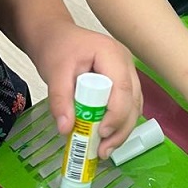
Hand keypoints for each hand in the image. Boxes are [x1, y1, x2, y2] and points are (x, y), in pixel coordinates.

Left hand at [31, 19, 141, 155]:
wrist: (55, 36)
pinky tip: (105, 139)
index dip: (116, 113)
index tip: (101, 133)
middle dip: (121, 129)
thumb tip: (66, 129)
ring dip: (122, 130)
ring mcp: (127, 73)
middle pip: (133, 101)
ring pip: (134, 107)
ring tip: (103, 151)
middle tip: (103, 151)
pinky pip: (127, 107)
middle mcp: (126, 64)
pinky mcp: (123, 83)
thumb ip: (60, 100)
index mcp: (112, 54)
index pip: (122, 88)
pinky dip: (118, 124)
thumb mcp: (54, 72)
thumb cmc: (56, 48)